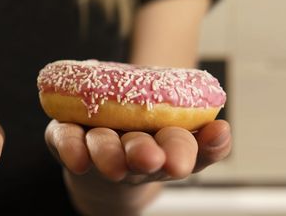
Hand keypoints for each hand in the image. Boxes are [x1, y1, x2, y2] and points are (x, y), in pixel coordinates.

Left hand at [45, 120, 230, 183]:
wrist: (96, 150)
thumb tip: (219, 128)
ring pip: (104, 150)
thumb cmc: (140, 131)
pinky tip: (76, 156)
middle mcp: (131, 153)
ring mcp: (98, 148)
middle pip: (141, 156)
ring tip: (112, 161)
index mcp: (162, 145)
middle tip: (149, 158)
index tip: (201, 143)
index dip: (189, 150)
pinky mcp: (66, 141)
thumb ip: (196, 125)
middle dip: (144, 155)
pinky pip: (66, 142)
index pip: (181, 150)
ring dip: (108, 154)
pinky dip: (71, 148)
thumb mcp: (171, 124)